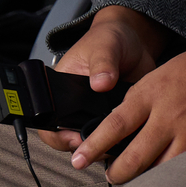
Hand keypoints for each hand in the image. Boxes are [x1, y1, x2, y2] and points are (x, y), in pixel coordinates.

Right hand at [37, 4, 166, 150]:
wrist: (135, 40)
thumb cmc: (110, 39)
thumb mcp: (104, 46)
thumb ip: (102, 63)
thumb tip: (101, 83)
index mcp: (63, 90)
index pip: (50, 125)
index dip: (59, 137)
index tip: (76, 139)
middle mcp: (78, 107)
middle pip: (72, 141)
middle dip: (85, 147)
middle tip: (102, 144)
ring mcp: (97, 115)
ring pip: (96, 144)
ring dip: (106, 146)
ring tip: (120, 141)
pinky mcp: (118, 119)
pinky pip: (117, 138)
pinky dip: (125, 140)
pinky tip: (135, 133)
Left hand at [62, 28, 185, 183]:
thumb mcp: (169, 71)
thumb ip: (146, 95)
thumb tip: (125, 121)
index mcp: (153, 90)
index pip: (115, 123)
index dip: (94, 145)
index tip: (79, 159)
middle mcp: (168, 114)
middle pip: (132, 157)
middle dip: (116, 172)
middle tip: (109, 175)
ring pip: (157, 171)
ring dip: (144, 179)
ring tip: (137, 181)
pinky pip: (184, 171)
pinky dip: (172, 178)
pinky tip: (167, 180)